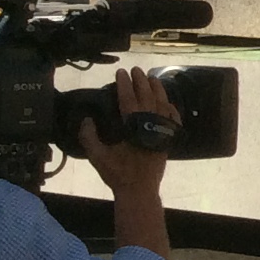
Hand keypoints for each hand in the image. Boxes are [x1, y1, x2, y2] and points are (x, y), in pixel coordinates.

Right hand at [76, 66, 174, 202]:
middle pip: (147, 97)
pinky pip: (172, 118)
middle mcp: (150, 124)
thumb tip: (86, 119)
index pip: (129, 99)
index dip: (125, 85)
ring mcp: (162, 130)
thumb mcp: (97, 156)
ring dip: (157, 89)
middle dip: (141, 81)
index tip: (121, 72)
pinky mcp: (169, 138)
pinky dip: (170, 107)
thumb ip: (89, 137)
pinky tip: (167, 101)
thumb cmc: (118, 173)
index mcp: (133, 126)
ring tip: (152, 77)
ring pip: (162, 104)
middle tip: (136, 69)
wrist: (140, 190)